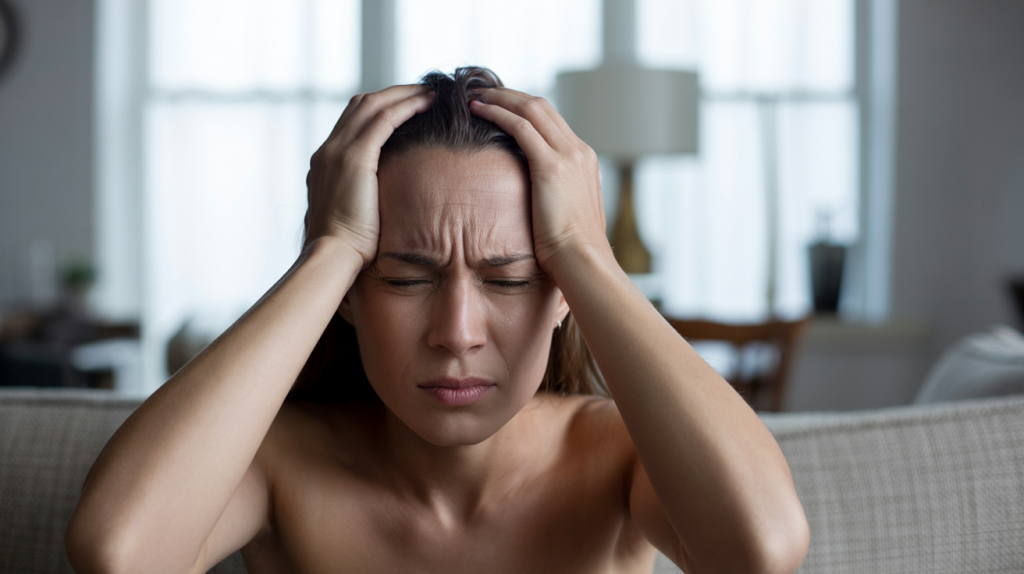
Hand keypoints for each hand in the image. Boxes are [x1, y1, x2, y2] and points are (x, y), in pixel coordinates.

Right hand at [304, 85, 434, 265]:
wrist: (332, 256)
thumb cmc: (346, 248)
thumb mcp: (350, 215)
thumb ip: (360, 200)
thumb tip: (381, 204)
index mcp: (325, 163)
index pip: (352, 122)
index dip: (379, 110)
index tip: (405, 108)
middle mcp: (327, 151)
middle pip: (361, 105)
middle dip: (392, 94)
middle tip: (421, 92)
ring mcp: (338, 152)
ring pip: (372, 105)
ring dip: (403, 94)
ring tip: (429, 92)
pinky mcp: (354, 158)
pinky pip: (384, 119)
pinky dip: (406, 106)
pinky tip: (427, 103)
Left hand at [468, 88, 609, 273]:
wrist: (584, 261)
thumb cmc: (572, 250)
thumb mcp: (568, 215)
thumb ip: (558, 198)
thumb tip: (539, 204)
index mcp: (584, 160)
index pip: (552, 121)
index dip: (524, 109)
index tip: (501, 106)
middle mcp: (579, 151)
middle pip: (541, 107)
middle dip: (510, 95)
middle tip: (483, 91)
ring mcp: (568, 155)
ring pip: (531, 109)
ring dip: (501, 98)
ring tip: (476, 95)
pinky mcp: (552, 166)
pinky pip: (520, 126)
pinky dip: (498, 113)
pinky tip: (477, 110)